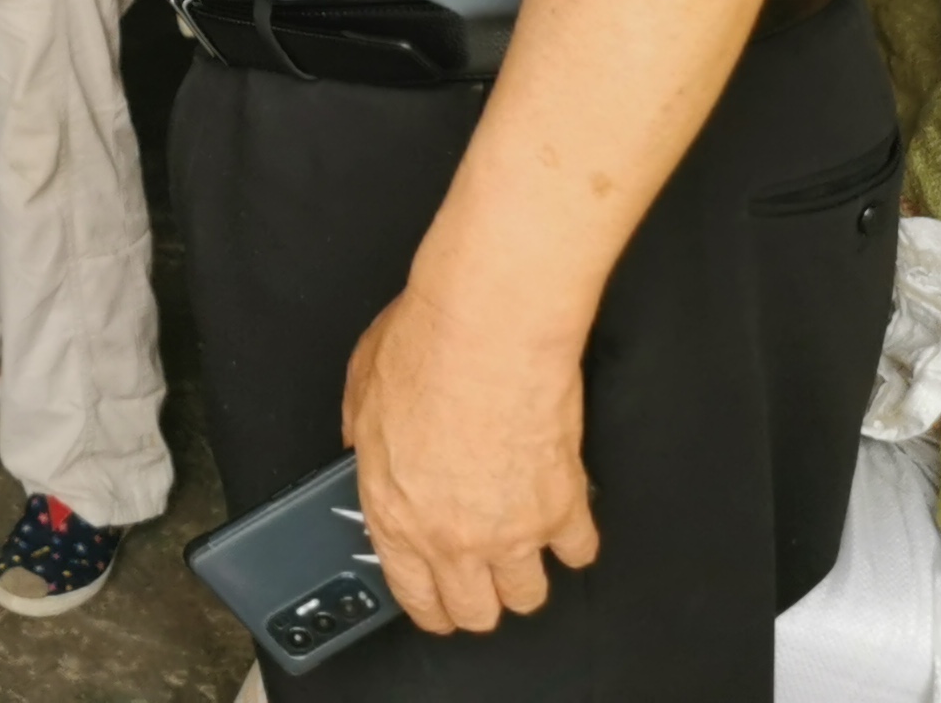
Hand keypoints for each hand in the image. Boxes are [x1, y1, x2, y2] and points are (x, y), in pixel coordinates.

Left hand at [340, 285, 600, 634]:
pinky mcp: (563, 508)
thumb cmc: (424, 348)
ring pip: (528, 596)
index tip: (440, 603)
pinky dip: (572, 539)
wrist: (486, 328)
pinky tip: (561, 516)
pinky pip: (578, 551)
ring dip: (524, 576)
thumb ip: (363, 442)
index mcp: (396, 512)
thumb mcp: (362, 394)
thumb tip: (365, 454)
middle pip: (476, 613)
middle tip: (481, 578)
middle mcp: (453, 536)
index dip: (430, 607)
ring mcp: (512, 529)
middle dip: (478, 601)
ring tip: (521, 546)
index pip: (415, 596)